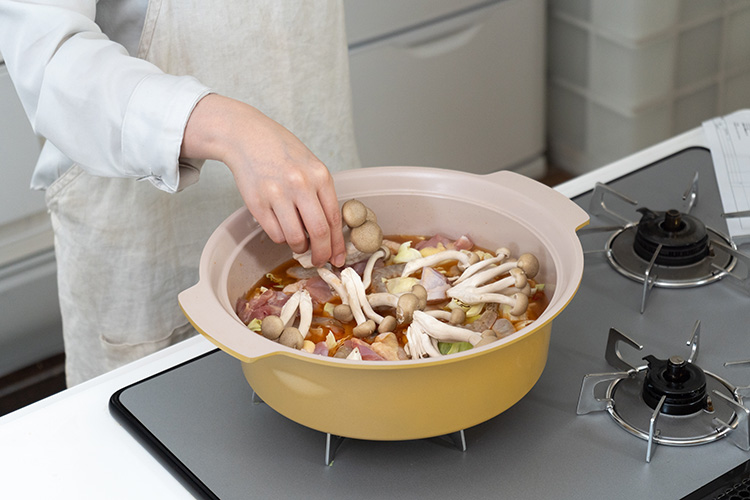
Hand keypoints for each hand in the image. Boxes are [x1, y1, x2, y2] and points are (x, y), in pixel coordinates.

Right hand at [181, 94, 345, 266]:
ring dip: (299, 247)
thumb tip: (330, 232)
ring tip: (298, 242)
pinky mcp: (257, 203)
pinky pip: (275, 234)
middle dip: (322, 254)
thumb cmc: (281, 151)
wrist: (247, 136)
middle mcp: (300, 185)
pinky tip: (281, 226)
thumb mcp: (310, 165)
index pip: (334, 219)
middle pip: (318, 233)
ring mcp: (277, 194)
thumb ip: (321, 194)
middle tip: (320, 261)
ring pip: (295, 238)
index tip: (338, 257)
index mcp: (320, 175)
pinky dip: (281, 237)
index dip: (337, 244)